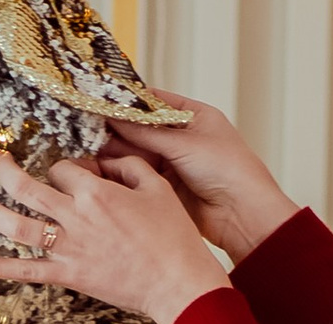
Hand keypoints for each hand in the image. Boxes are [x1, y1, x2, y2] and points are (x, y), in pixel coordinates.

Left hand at [0, 152, 226, 323]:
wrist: (176, 283)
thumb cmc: (173, 237)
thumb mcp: (156, 188)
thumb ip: (127, 167)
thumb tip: (106, 161)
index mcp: (96, 192)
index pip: (64, 169)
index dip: (66, 168)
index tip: (75, 177)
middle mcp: (75, 218)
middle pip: (28, 188)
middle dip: (6, 171)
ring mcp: (67, 249)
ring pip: (16, 226)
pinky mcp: (67, 276)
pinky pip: (23, 271)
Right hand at [97, 94, 300, 265]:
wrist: (242, 214)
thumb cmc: (229, 170)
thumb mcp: (185, 144)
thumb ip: (148, 133)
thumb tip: (117, 118)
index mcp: (193, 116)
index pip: (154, 102)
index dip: (128, 102)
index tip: (102, 100)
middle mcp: (182, 138)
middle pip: (142, 128)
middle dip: (117, 128)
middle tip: (89, 125)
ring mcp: (173, 163)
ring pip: (138, 152)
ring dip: (116, 151)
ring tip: (90, 146)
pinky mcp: (166, 188)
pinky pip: (140, 175)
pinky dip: (123, 172)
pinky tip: (104, 168)